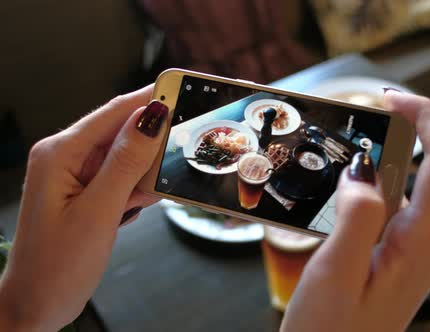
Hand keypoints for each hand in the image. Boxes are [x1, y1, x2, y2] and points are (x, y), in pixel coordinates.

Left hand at [0, 86, 168, 330]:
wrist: (36, 305)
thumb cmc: (56, 265)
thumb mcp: (98, 211)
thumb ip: (126, 162)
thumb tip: (151, 118)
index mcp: (60, 153)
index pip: (114, 113)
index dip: (150, 100)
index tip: (183, 91)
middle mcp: (66, 157)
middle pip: (122, 132)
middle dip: (152, 144)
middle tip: (179, 155)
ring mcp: (76, 176)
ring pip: (125, 157)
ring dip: (144, 174)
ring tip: (141, 201)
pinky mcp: (86, 193)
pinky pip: (121, 179)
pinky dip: (135, 190)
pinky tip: (133, 209)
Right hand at [281, 90, 429, 331]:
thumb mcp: (337, 272)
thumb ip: (357, 215)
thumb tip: (364, 169)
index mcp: (421, 241)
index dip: (426, 117)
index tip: (391, 98)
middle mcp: (426, 242)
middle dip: (400, 133)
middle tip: (356, 119)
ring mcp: (413, 249)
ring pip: (408, 186)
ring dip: (381, 161)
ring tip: (340, 150)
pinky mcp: (396, 254)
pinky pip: (391, 207)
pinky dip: (370, 187)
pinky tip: (340, 188)